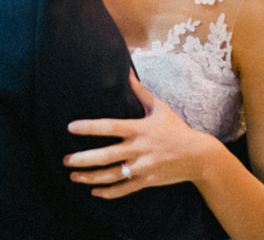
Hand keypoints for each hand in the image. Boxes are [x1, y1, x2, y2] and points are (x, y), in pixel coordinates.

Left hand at [63, 71, 217, 198]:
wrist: (198, 156)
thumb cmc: (176, 129)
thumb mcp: (159, 108)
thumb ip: (140, 91)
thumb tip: (127, 70)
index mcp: (139, 129)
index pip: (110, 127)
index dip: (89, 127)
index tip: (70, 128)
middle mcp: (139, 149)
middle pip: (106, 156)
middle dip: (83, 159)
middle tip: (66, 160)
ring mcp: (142, 167)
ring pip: (112, 175)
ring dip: (90, 177)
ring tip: (72, 176)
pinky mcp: (147, 181)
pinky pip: (124, 189)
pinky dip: (108, 192)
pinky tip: (93, 192)